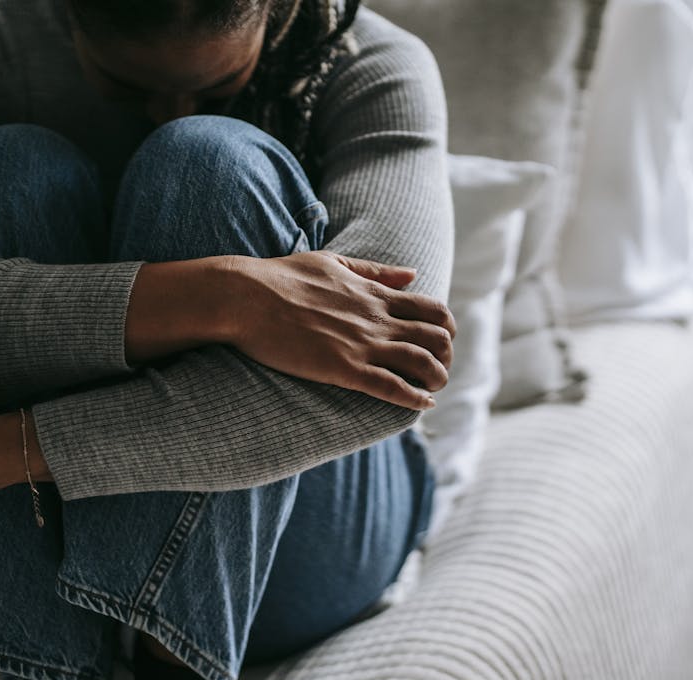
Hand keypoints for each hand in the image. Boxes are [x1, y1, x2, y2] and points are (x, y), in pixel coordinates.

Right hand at [224, 251, 455, 410]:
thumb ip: (376, 271)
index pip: (433, 310)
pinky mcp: (343, 369)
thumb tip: (413, 274)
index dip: (446, 328)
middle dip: (446, 356)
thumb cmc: (282, 277)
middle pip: (437, 338)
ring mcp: (362, 344)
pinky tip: (422, 404)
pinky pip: (391, 387)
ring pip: (422, 363)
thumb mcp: (334, 262)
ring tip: (434, 389)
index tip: (442, 341)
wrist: (246, 297)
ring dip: (437, 379)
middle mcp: (377, 319)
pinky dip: (413, 398)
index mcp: (375, 294)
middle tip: (439, 368)